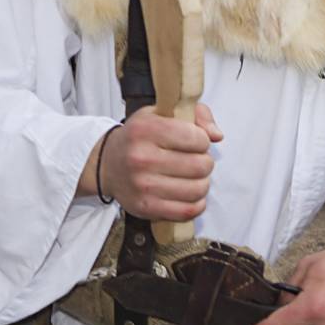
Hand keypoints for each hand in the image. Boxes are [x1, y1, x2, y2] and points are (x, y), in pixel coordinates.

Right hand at [98, 104, 223, 221]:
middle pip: (201, 165)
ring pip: (198, 190)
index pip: (196, 138)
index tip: (193, 140)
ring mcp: (143, 185)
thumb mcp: (161, 114)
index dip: (202, 139)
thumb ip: (196, 114)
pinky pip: (188, 211)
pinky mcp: (146, 207)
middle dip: (204, 162)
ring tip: (191, 176)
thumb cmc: (140, 137)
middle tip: (194, 159)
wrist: (107, 164)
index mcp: (144, 129)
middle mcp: (141, 157)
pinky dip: (196, 203)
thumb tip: (216, 135)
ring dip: (202, 183)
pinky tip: (188, 193)